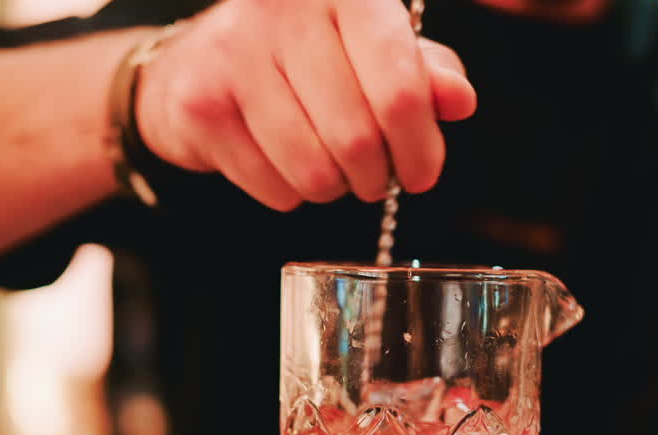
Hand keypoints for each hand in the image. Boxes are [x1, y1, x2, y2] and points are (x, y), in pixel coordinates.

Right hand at [134, 0, 476, 210]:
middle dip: (375, 177)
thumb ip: (423, 73)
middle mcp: (286, 11)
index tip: (421, 174)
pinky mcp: (200, 103)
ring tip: (326, 168)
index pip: (400, 87)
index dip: (420, 146)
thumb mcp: (374, 51)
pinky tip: (280, 161)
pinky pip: (273, 187)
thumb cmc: (303, 58)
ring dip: (332, 188)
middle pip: (358, 139)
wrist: (198, 64)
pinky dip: (287, 192)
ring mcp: (235, 54)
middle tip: (372, 178)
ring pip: (314, 171)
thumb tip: (459, 101)